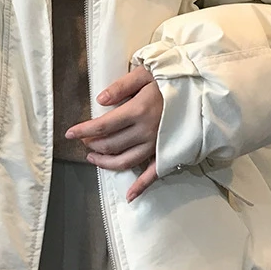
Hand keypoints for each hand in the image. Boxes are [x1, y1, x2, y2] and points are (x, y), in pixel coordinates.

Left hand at [65, 65, 161, 202]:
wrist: (201, 90)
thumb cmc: (171, 79)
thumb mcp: (144, 73)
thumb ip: (121, 86)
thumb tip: (100, 100)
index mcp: (138, 111)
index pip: (102, 126)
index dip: (83, 131)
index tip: (69, 133)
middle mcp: (146, 131)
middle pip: (111, 145)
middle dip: (92, 144)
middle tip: (83, 140)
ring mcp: (157, 145)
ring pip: (126, 161)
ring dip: (106, 162)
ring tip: (93, 157)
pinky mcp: (168, 153)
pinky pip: (153, 174)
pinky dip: (141, 187)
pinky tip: (129, 196)